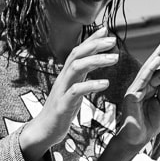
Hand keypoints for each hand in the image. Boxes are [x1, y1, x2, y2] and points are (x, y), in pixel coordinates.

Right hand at [20, 28, 122, 160]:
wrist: (45, 131)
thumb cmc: (62, 110)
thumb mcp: (74, 89)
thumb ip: (82, 75)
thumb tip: (93, 61)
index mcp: (67, 75)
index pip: (78, 51)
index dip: (91, 39)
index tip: (106, 29)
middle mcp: (63, 79)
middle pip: (76, 54)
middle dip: (94, 44)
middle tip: (113, 40)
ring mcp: (61, 90)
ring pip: (75, 68)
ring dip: (96, 60)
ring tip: (115, 58)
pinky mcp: (62, 105)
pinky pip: (76, 91)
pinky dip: (91, 85)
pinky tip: (105, 83)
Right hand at [115, 39, 159, 148]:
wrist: (137, 139)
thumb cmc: (149, 124)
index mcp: (150, 89)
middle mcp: (142, 87)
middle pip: (154, 68)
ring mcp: (136, 89)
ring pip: (150, 72)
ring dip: (158, 58)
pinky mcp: (132, 94)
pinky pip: (143, 79)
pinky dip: (150, 69)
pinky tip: (157, 60)